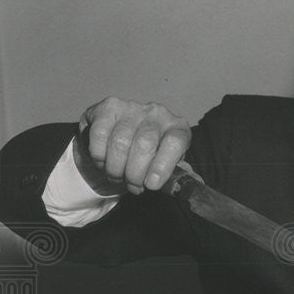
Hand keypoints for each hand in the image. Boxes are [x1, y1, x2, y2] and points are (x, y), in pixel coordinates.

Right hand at [75, 97, 190, 194]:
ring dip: (115, 168)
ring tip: (117, 176)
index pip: (175, 142)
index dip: (163, 165)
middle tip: (132, 185)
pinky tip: (104, 162)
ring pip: (120, 142)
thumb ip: (178, 175)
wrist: (118, 139)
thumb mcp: (166, 165)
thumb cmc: (148, 156)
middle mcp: (157, 113)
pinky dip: (99, 156)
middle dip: (135, 174)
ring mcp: (132, 107)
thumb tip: (194, 186)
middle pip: (145, 145)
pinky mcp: (108, 107)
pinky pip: (100, 135)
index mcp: (177, 127)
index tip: (152, 184)